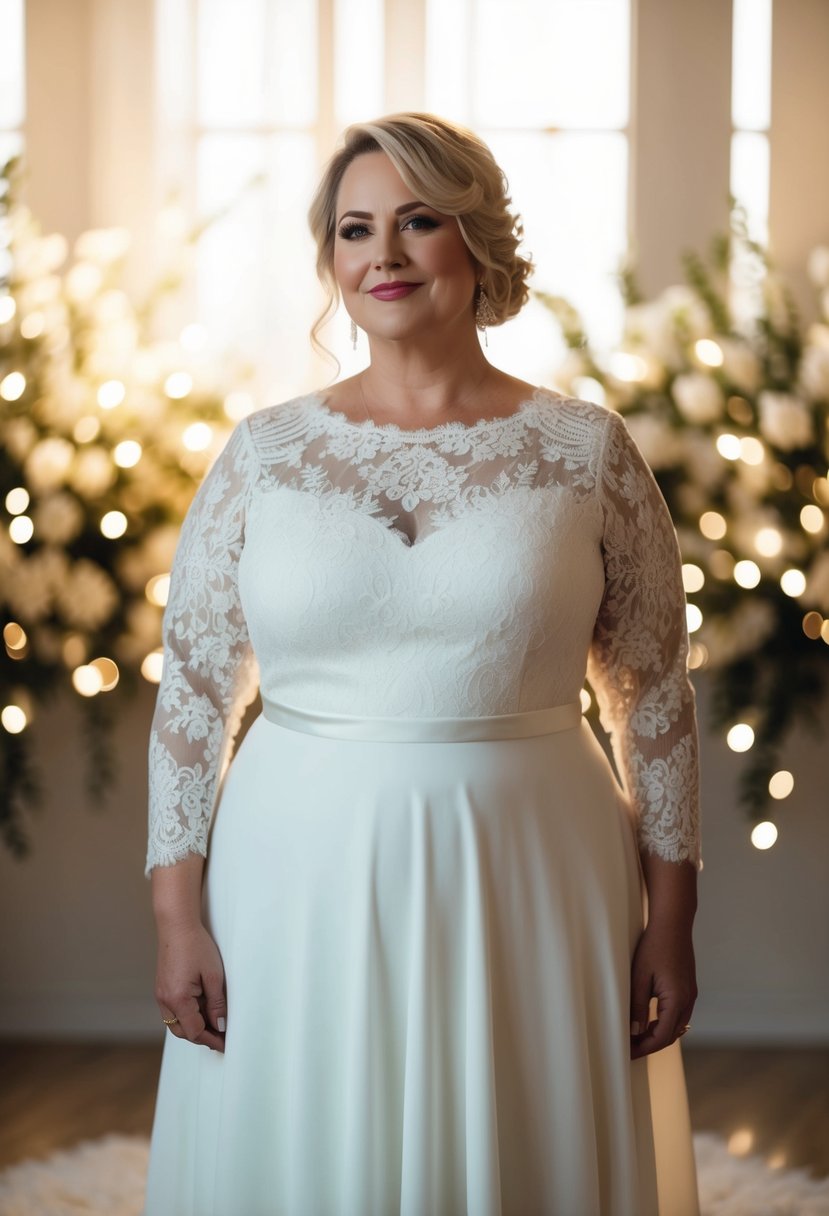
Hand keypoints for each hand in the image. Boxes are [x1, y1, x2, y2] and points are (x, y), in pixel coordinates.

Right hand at [154, 919, 227, 1052]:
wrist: (177, 926)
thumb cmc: (195, 946)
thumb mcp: (213, 976)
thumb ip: (217, 1004)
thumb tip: (221, 1025)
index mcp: (178, 999)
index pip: (195, 1031)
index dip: (212, 1039)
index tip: (225, 1044)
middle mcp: (165, 1001)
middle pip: (183, 1032)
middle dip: (203, 1037)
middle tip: (222, 1038)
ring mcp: (161, 995)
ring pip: (177, 1024)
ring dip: (194, 1027)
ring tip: (215, 1024)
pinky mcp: (162, 989)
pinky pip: (174, 1012)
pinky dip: (187, 1016)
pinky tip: (202, 1010)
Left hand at [629, 921, 696, 1059]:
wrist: (673, 924)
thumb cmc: (654, 946)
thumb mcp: (640, 977)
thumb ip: (638, 1007)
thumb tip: (636, 1032)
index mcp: (677, 1000)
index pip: (662, 1036)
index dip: (644, 1048)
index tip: (628, 1052)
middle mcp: (688, 1001)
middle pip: (671, 1035)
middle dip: (650, 1045)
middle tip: (629, 1048)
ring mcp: (691, 995)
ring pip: (676, 1027)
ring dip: (658, 1035)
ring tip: (636, 1037)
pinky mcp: (689, 988)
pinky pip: (678, 1015)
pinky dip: (664, 1023)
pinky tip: (649, 1021)